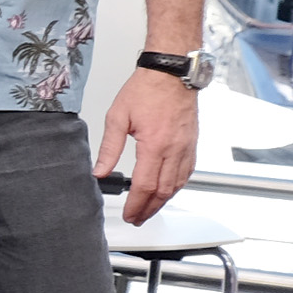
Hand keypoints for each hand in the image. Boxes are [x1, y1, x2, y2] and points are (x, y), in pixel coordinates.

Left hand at [94, 68, 199, 223]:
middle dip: (148, 209)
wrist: (171, 73)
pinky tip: (168, 191)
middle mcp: (174, 149)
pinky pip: (187, 172)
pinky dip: (177, 186)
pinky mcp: (192, 144)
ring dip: (163, 201)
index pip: (144, 185)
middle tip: (137, 219)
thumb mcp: (117, 117)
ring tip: (149, 210)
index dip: (136, 204)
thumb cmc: (146, 89)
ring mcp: (186, 147)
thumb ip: (109, 148)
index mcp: (154, 144)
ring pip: (177, 184)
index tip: (128, 214)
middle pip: (162, 190)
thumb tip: (99, 172)